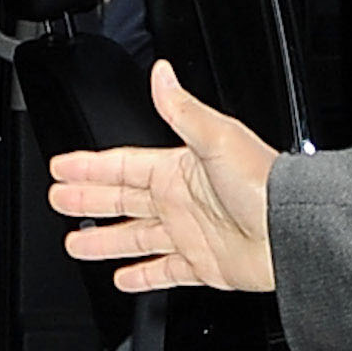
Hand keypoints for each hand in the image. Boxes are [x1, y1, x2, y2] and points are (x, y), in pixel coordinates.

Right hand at [47, 59, 278, 294]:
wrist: (293, 230)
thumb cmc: (264, 181)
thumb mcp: (217, 137)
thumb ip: (182, 109)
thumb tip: (161, 73)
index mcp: (179, 168)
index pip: (123, 165)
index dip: (90, 166)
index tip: (63, 166)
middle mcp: (181, 200)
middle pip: (122, 199)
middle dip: (88, 199)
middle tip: (59, 199)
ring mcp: (189, 233)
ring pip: (135, 237)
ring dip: (105, 239)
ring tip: (76, 242)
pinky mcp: (201, 264)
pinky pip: (163, 271)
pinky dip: (141, 276)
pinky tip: (122, 277)